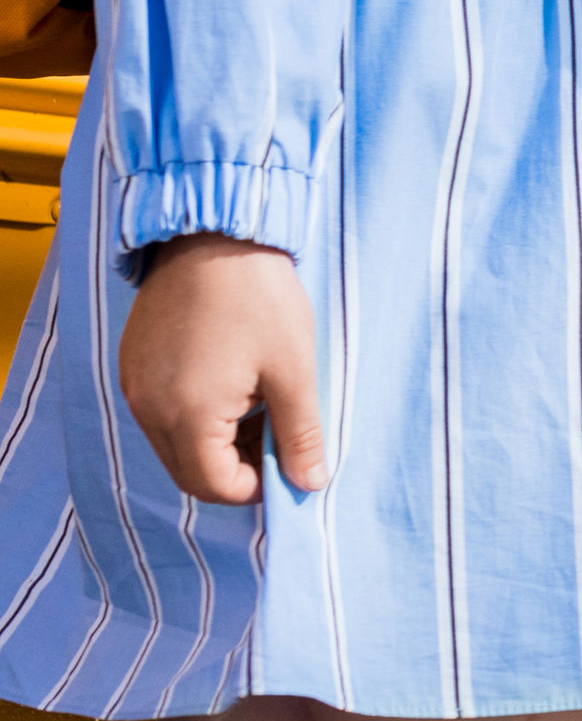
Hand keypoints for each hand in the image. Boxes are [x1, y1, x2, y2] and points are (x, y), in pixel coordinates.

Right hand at [119, 234, 324, 503]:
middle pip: (189, 470)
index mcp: (186, 416)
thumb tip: (310, 484)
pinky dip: (194, 414)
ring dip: (216, 441)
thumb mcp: (293, 368)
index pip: (214, 486)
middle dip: (236, 466)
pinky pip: (160, 412)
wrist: (214, 235)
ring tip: (259, 401)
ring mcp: (135, 386)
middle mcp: (148, 408)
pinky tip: (231, 381)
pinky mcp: (133, 364)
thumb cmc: (259, 297)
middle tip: (278, 432)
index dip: (256, 486)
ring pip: (174, 444)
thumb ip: (299, 433)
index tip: (288, 460)